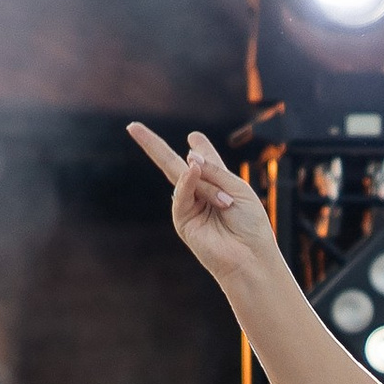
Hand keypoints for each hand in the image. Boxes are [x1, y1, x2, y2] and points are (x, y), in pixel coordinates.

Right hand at [128, 124, 276, 283]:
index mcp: (221, 185)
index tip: (194, 137)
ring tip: (226, 204)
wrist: (249, 256)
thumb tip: (189, 157)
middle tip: (133, 127)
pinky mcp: (182, 219)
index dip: (201, 148)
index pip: (207, 162)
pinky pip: (181, 194)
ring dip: (209, 187)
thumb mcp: (238, 189)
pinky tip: (192, 169)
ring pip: (185, 177)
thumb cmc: (250, 224)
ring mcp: (189, 206)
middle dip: (153, 146)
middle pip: (175, 165)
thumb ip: (214, 171)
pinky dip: (188, 181)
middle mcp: (202, 194)